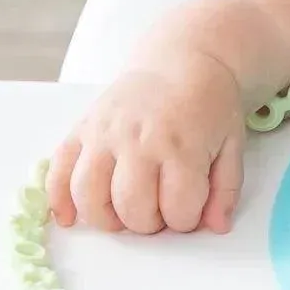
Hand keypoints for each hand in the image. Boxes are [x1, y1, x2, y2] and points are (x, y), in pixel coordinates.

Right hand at [47, 51, 246, 234]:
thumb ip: (226, 188)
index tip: (189, 210)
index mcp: (182, 145)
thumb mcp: (231, 143)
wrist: (181, 61)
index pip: (178, 208)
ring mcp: (105, 134)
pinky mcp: (81, 130)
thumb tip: (217, 227)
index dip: (185, 220)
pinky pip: (58, 172)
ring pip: (89, 195)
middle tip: (157, 213)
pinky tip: (71, 217)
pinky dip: (59, 201)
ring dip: (106, 219)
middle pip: (132, 208)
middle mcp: (138, 140)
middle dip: (147, 224)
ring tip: (123, 216)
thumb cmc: (208, 105)